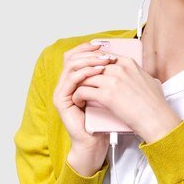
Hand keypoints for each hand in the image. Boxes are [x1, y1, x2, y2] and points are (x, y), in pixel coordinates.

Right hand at [53, 41, 113, 175]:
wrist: (96, 140)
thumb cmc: (104, 118)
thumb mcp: (110, 91)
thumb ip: (110, 75)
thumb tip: (121, 56)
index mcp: (76, 80)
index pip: (76, 55)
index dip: (88, 48)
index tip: (103, 43)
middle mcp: (66, 83)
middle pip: (71, 57)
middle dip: (89, 52)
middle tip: (104, 51)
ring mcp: (62, 91)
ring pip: (71, 66)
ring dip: (89, 60)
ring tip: (104, 60)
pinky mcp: (61, 101)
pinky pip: (71, 81)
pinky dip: (85, 73)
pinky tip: (97, 71)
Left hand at [73, 52, 181, 143]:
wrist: (156, 118)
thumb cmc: (155, 104)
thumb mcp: (150, 80)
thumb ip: (139, 74)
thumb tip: (137, 75)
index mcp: (129, 63)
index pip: (103, 56)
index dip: (92, 63)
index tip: (87, 69)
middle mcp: (120, 68)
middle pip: (91, 65)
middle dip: (82, 74)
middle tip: (78, 83)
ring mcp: (113, 81)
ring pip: (85, 77)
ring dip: (78, 85)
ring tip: (76, 92)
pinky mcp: (106, 95)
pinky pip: (83, 91)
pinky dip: (78, 96)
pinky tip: (78, 101)